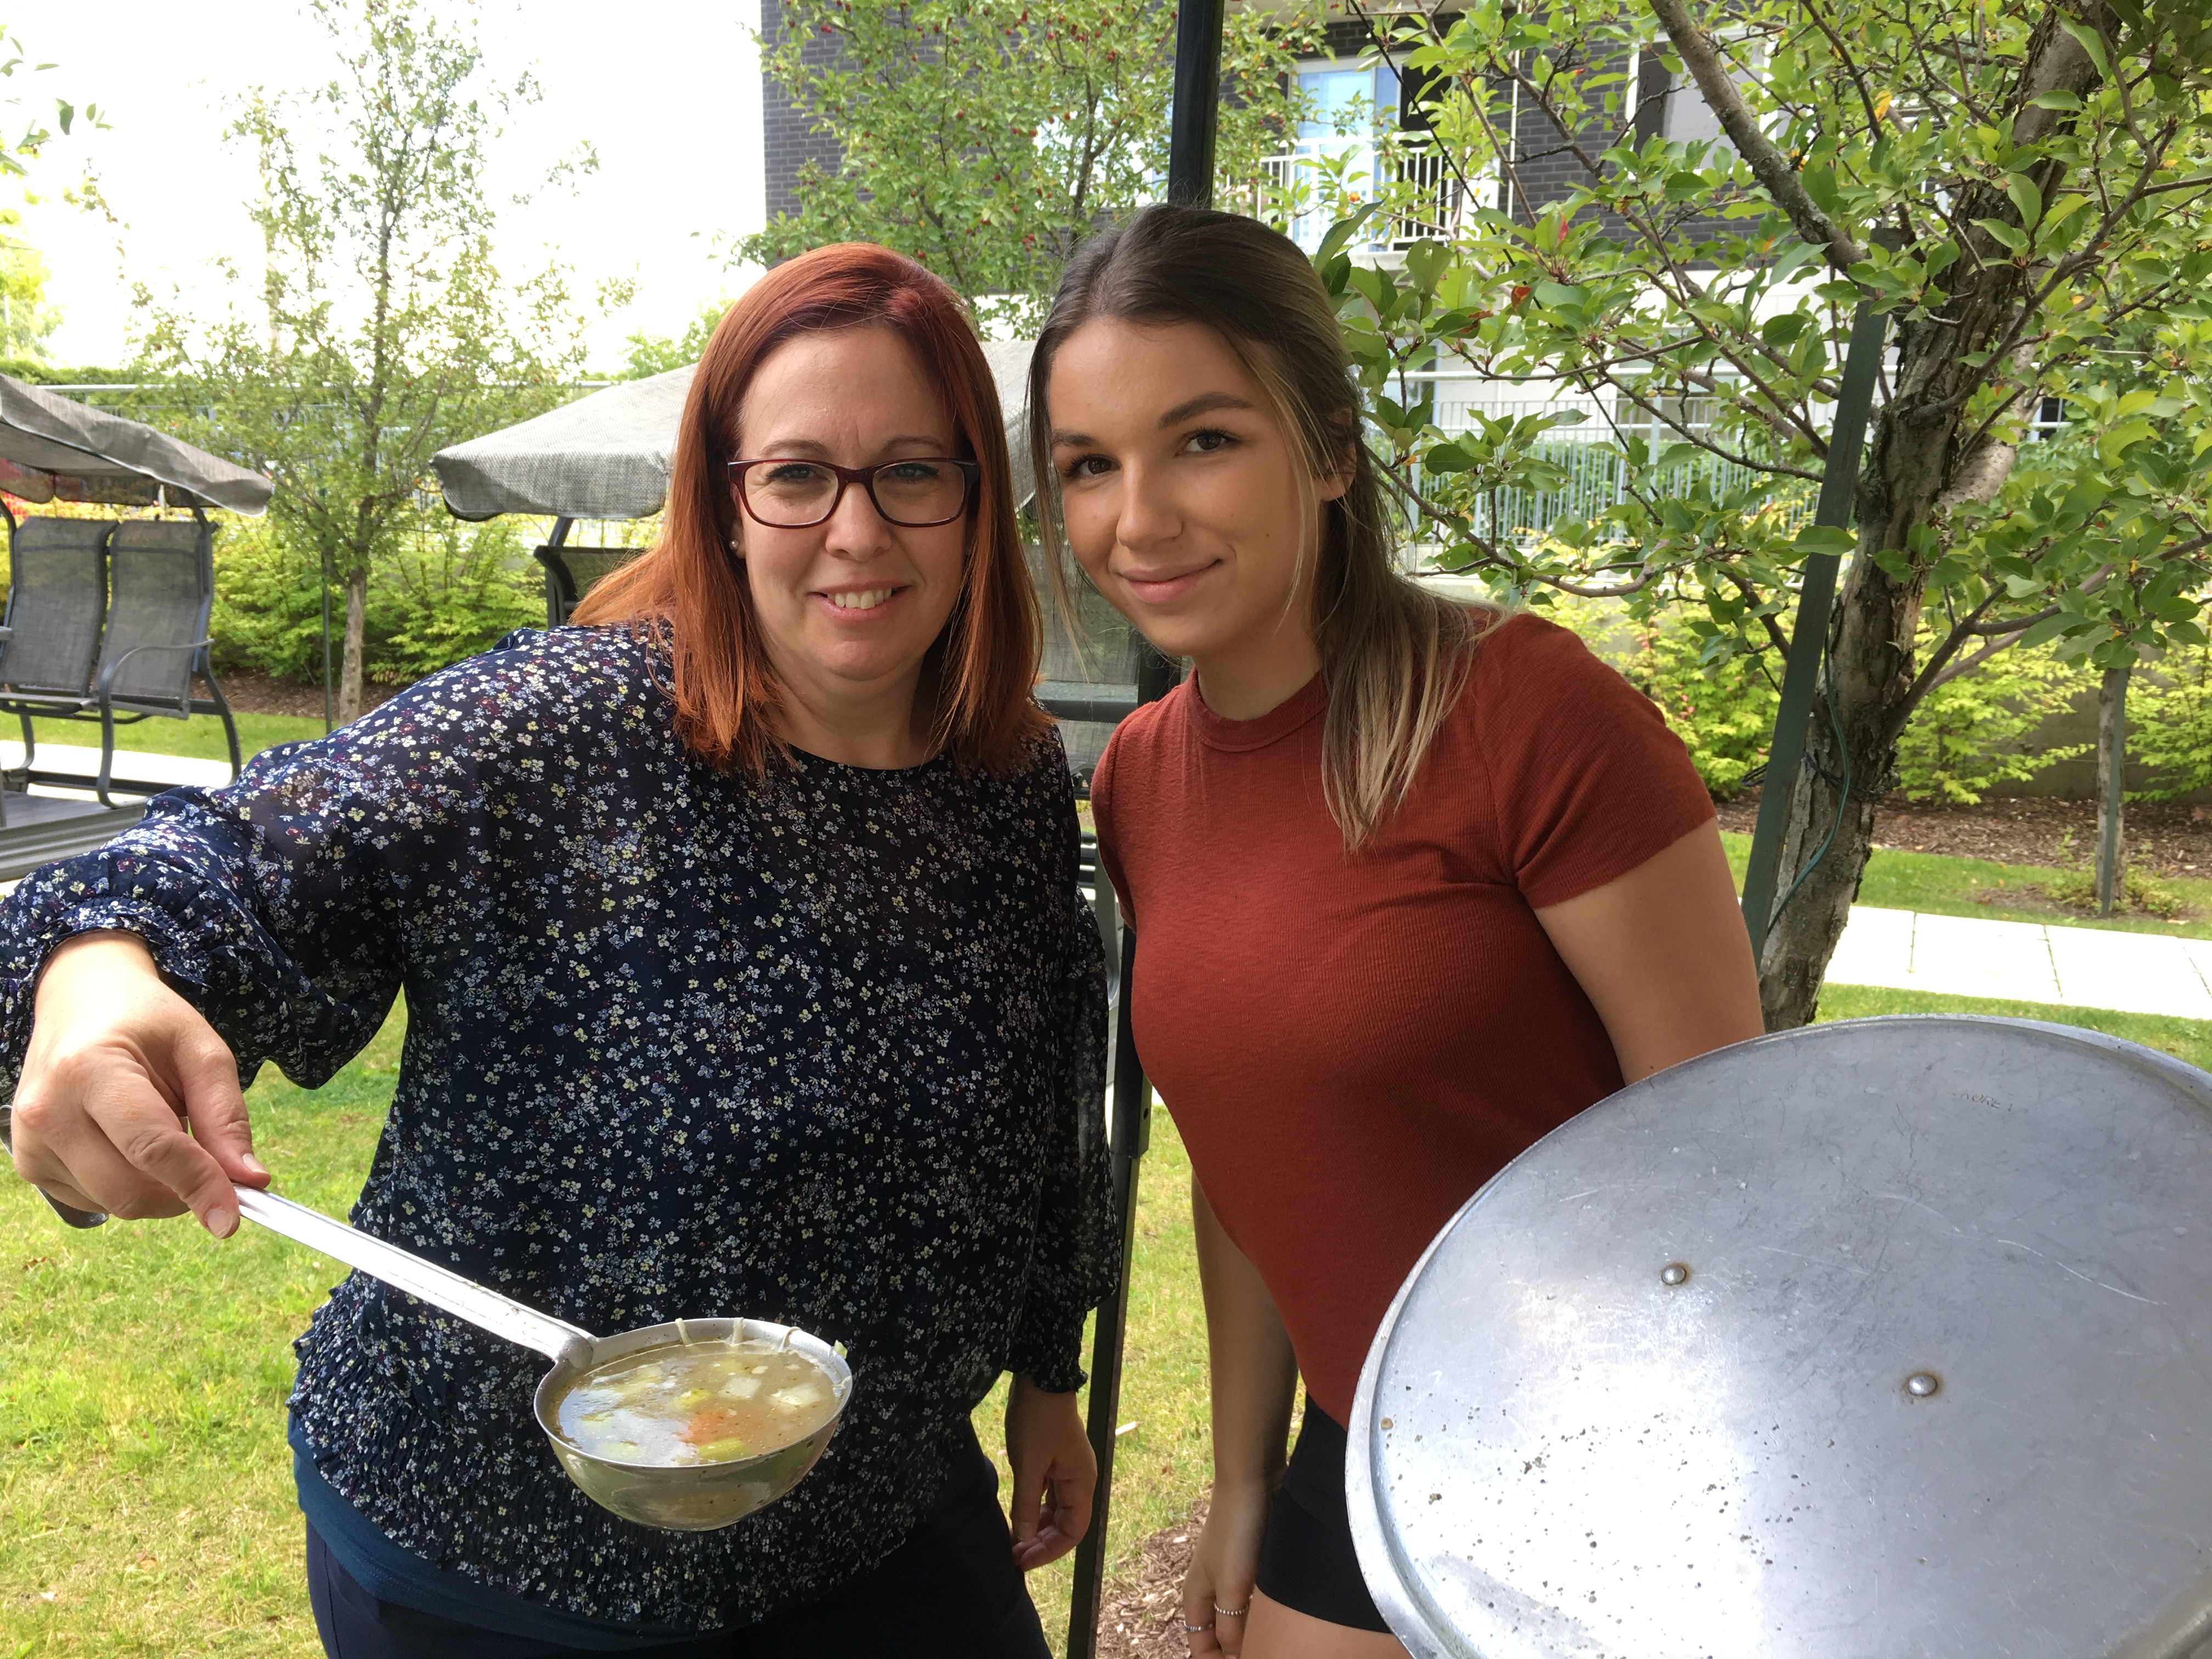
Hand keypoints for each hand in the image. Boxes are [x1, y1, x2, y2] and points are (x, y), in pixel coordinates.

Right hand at [9, 931, 265, 1235]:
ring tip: (159, 1128)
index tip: (233, 1219)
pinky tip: (128, 1141)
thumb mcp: (201, 1050)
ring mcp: (30, 1143)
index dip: (198, 1186)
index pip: (151, 1147)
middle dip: (182, 1193)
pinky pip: (96, 1201)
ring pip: (114, 1203)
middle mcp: (48, 1111)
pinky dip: (129, 1185)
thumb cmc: (146, 1023)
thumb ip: (227, 1115)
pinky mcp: (30, 1165)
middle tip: (211, 1163)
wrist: (80, 1005)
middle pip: (128, 1189)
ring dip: (158, 1187)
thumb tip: (250, 1180)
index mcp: (89, 1070)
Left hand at [1005, 1373, 1094, 1569]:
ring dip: (1037, 1527)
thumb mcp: (1028, 1464)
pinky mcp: (1054, 1461)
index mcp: (1081, 1482)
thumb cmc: (1037, 1418)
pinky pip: (1047, 1495)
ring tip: (1014, 1539)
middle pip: (1065, 1524)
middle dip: (1041, 1542)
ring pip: (1055, 1511)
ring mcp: (1067, 1470)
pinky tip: (1017, 1516)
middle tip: (1014, 1554)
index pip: (1073, 1531)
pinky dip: (1034, 1509)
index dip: (1050, 1550)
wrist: (1040, 1378)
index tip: (1023, 1560)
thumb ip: (1025, 1504)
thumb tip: (1023, 1539)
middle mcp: (1079, 1479)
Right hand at [1184, 1480, 1267, 1655]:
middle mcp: (1214, 1591)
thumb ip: (1230, 1627)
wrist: (1255, 1483)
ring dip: (1257, 1633)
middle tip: (1267, 1653)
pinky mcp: (1257, 1568)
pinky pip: (1261, 1602)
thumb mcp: (1230, 1586)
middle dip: (1239, 1650)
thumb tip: (1235, 1657)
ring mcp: (1236, 1578)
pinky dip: (1269, 1614)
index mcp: (1196, 1598)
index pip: (1200, 1646)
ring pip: (1245, 1621)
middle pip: (1223, 1636)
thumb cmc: (1235, 1533)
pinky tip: (1286, 1619)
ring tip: (1278, 1643)